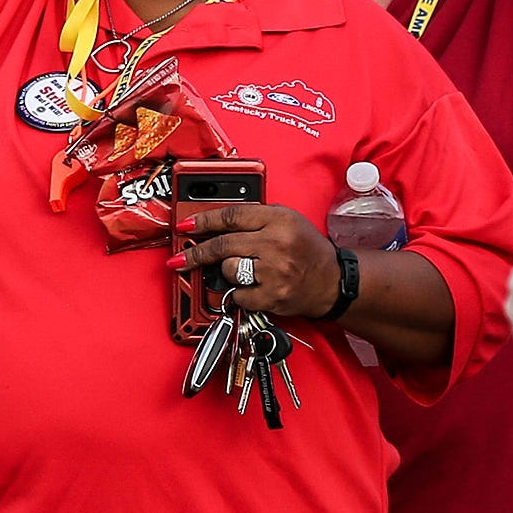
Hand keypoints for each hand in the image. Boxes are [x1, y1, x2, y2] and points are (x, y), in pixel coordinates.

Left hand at [173, 204, 345, 319]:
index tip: (184, 226)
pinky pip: (237, 294)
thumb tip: (212, 223)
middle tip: (180, 258)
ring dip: (228, 271)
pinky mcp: (271, 296)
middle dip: (196, 252)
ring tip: (245, 271)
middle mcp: (276, 243)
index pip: (231, 216)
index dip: (203, 220)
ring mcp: (274, 272)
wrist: (332, 281)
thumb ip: (253, 218)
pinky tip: (253, 288)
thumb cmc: (306, 250)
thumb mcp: (286, 220)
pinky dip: (239, 293)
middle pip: (223, 245)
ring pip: (228, 269)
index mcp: (279, 219)